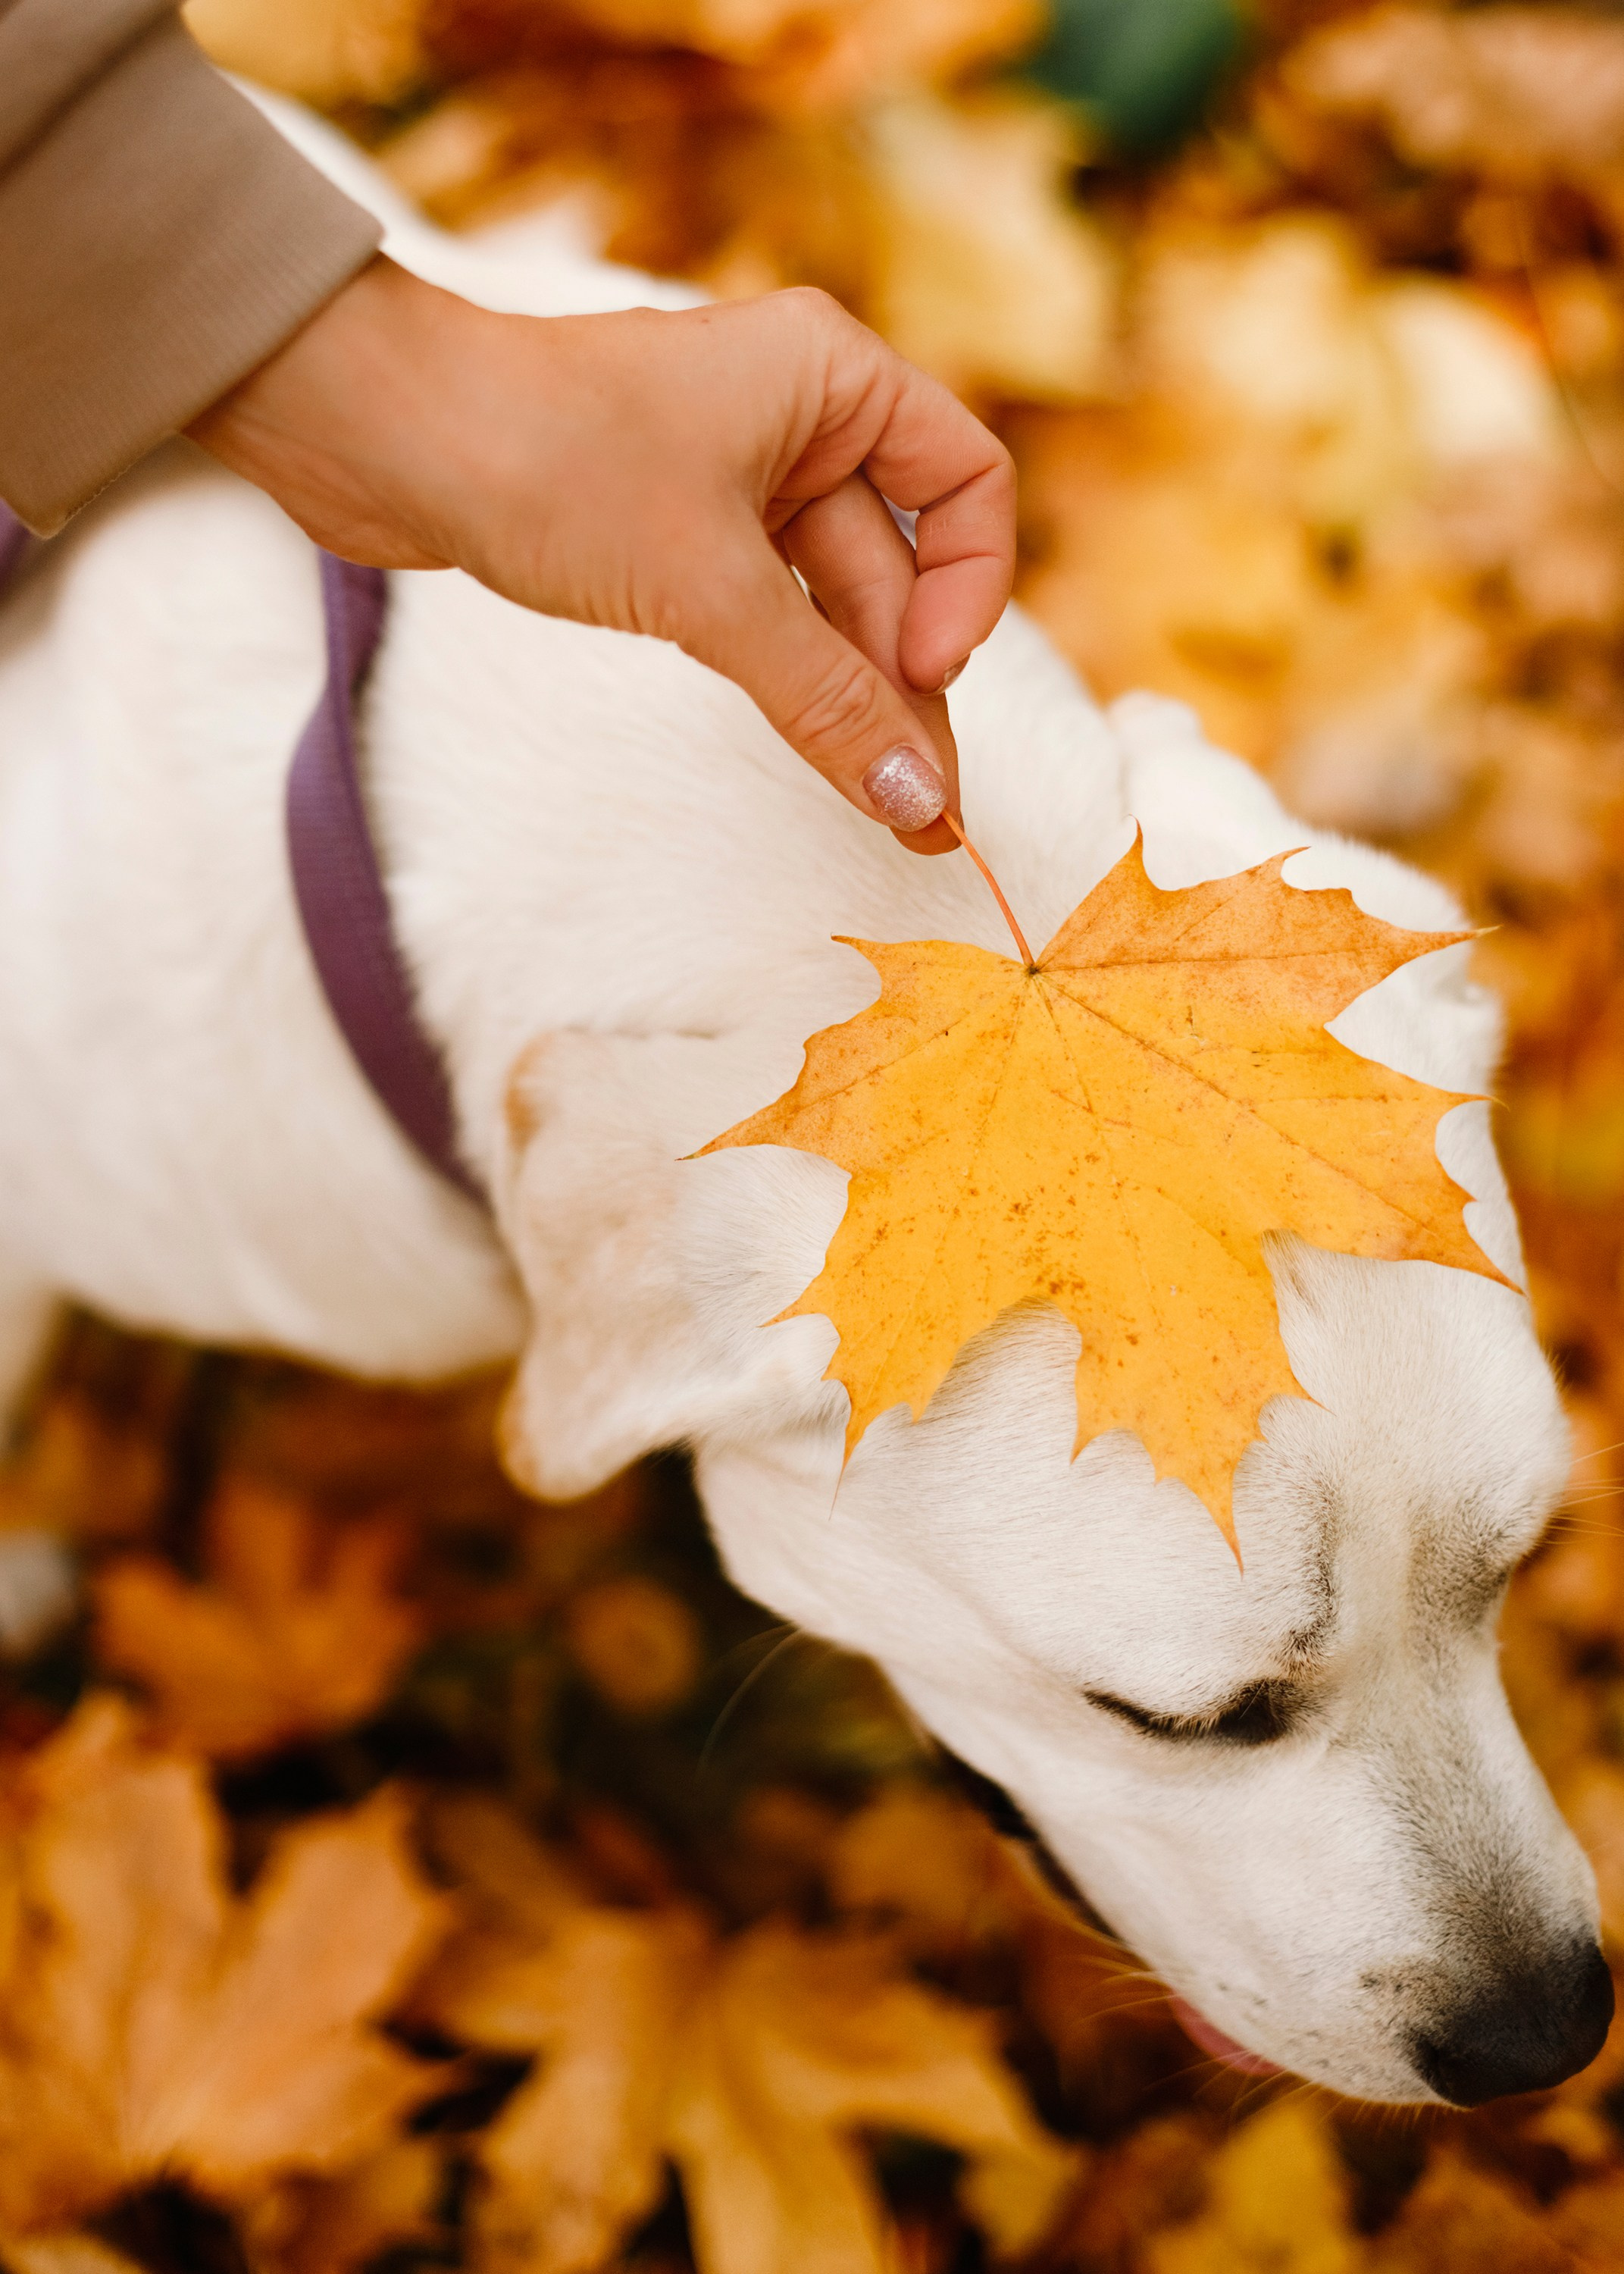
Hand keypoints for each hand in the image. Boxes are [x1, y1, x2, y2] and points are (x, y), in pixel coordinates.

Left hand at [189, 257, 1015, 851]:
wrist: (378, 434)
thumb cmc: (543, 458)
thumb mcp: (707, 588)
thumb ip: (823, 697)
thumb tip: (918, 798)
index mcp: (830, 376)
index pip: (966, 480)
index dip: (967, 587)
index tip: (926, 676)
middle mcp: (796, 415)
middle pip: (898, 565)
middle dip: (907, 686)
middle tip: (925, 809)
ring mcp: (734, 474)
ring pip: (830, 602)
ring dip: (855, 700)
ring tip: (891, 809)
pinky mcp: (675, 529)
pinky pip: (765, 615)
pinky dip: (791, 681)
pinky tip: (822, 751)